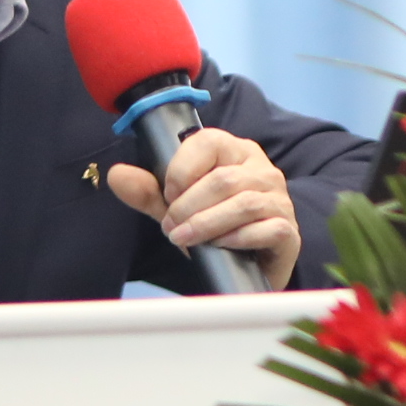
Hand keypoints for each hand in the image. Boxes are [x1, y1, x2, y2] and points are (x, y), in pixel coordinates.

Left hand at [106, 126, 298, 285]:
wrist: (248, 263)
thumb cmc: (214, 225)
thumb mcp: (175, 207)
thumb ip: (148, 192)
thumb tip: (117, 175)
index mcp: (235, 151)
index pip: (208, 142)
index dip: (180, 170)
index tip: (166, 196)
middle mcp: (262, 169)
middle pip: (222, 179)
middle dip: (187, 206)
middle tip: (169, 227)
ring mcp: (279, 199)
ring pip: (243, 204)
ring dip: (206, 224)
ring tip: (183, 239)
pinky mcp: (288, 229)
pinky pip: (266, 228)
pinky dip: (236, 239)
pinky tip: (219, 247)